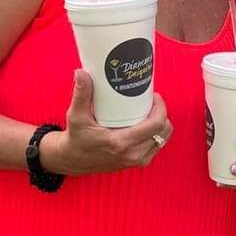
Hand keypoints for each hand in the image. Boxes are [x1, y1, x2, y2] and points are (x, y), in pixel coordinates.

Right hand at [40, 71, 173, 175]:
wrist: (73, 160)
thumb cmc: (76, 138)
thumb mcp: (77, 115)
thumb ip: (81, 94)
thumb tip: (81, 73)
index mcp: (121, 142)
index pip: (155, 125)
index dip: (161, 108)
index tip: (155, 96)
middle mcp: (132, 154)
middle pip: (163, 131)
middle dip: (161, 114)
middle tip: (152, 102)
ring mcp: (136, 160)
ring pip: (162, 139)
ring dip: (160, 125)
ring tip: (151, 111)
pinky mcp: (136, 163)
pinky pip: (155, 147)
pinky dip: (156, 135)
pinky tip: (148, 125)